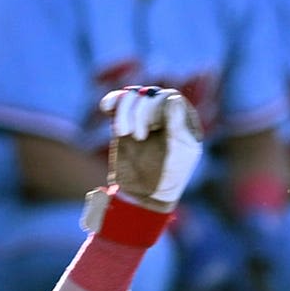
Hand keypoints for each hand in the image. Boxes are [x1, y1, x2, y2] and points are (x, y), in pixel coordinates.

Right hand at [101, 86, 201, 210]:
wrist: (144, 195)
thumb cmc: (167, 178)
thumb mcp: (177, 153)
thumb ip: (176, 125)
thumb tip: (173, 97)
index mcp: (183, 120)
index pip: (170, 97)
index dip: (157, 107)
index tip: (152, 128)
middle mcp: (165, 115)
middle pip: (150, 95)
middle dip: (140, 112)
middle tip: (138, 137)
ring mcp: (144, 117)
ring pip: (133, 97)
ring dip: (125, 110)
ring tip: (122, 133)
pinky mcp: (125, 121)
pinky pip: (118, 103)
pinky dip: (112, 101)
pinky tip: (106, 107)